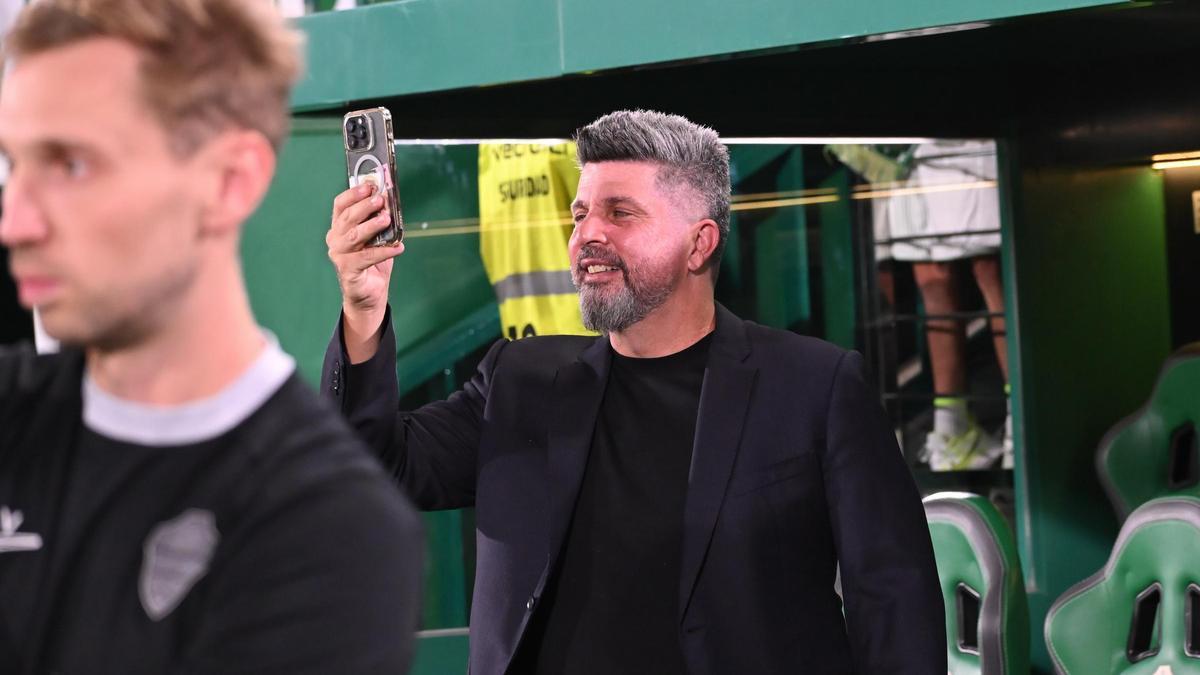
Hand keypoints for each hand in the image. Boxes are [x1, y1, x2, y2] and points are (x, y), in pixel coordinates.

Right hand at [326, 182, 403, 361]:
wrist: (370, 294)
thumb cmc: (373, 262)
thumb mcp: (377, 237)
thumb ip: (380, 220)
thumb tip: (390, 200)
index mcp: (339, 227)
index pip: (340, 205)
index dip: (353, 193)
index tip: (369, 185)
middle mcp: (335, 239)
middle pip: (347, 218)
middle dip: (365, 206)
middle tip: (381, 199)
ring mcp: (339, 255)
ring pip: (354, 235)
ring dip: (372, 225)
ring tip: (387, 219)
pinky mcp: (347, 270)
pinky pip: (366, 257)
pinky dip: (384, 251)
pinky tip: (399, 248)